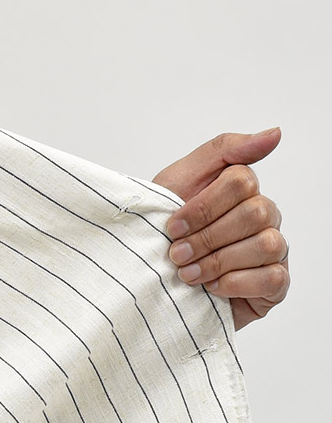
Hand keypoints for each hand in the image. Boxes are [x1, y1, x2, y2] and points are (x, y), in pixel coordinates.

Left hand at [152, 128, 289, 331]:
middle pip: (255, 213)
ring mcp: (272, 250)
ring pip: (266, 244)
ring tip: (188, 274)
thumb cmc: (163, 231)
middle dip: (207, 238)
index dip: (202, 208)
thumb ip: (223, 150)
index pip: (241, 182)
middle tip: (177, 255)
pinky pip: (273, 278)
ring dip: (218, 262)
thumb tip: (274, 134)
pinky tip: (212, 288)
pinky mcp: (273, 284)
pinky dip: (237, 283)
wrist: (148, 282)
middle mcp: (263, 218)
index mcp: (242, 192)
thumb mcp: (178, 182)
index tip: (172, 228)